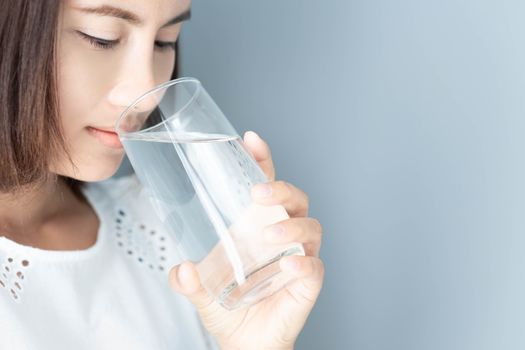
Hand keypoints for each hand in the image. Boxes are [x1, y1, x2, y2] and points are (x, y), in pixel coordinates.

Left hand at [168, 131, 324, 349]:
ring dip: (291, 224)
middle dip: (281, 188)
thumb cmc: (228, 307)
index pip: (266, 185)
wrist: (244, 342)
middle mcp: (282, 235)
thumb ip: (188, 280)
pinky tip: (287, 263)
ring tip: (267, 235)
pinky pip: (314, 266)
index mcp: (258, 226)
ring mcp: (298, 256)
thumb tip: (181, 269)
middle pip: (295, 198)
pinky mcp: (308, 282)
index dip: (262, 161)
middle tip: (257, 192)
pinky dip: (303, 262)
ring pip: (310, 226)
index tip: (250, 139)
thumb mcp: (201, 289)